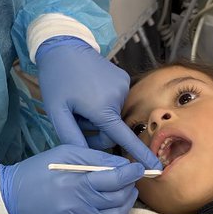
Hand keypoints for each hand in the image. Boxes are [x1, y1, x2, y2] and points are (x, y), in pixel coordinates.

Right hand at [0, 144, 144, 213]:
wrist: (13, 197)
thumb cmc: (40, 170)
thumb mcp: (66, 154)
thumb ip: (96, 159)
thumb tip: (123, 165)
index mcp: (76, 182)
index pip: (114, 179)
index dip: (132, 174)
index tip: (139, 169)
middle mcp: (77, 205)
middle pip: (117, 199)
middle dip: (129, 188)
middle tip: (130, 181)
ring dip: (125, 205)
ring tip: (125, 195)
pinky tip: (115, 213)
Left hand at [35, 36, 160, 169]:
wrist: (64, 46)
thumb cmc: (57, 79)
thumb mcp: (57, 111)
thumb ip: (71, 137)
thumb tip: (86, 158)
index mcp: (103, 108)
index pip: (124, 138)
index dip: (140, 155)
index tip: (155, 167)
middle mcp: (118, 97)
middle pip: (110, 130)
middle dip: (93, 130)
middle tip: (75, 117)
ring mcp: (123, 86)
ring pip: (112, 116)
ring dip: (97, 115)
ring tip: (80, 101)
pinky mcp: (123, 79)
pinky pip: (114, 101)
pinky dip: (102, 102)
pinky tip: (88, 90)